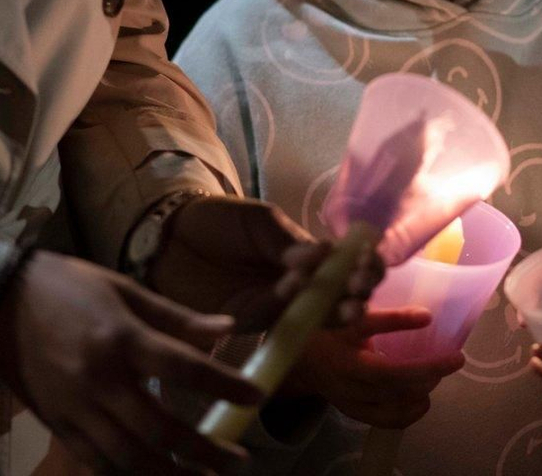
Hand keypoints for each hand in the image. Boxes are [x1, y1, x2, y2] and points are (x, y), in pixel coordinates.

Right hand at [0, 250, 260, 474]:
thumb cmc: (68, 286)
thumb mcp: (126, 288)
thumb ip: (177, 316)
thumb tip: (227, 328)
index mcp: (121, 338)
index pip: (184, 368)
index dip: (224, 386)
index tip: (256, 398)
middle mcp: (100, 380)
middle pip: (160, 429)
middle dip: (203, 452)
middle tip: (237, 461)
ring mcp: (76, 408)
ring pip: (129, 457)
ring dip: (169, 474)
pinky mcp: (57, 424)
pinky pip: (98, 460)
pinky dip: (127, 472)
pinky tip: (154, 475)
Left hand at [144, 197, 382, 330]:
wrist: (171, 234)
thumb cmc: (221, 221)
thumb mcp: (261, 221)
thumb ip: (289, 241)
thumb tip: (322, 255)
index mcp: (308, 258)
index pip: (347, 268)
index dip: (365, 267)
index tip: (370, 260)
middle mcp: (298, 287)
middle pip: (339, 300)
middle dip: (357, 295)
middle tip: (360, 284)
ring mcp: (274, 306)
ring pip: (314, 316)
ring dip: (332, 306)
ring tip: (343, 294)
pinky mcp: (247, 320)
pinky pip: (276, 316)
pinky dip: (289, 301)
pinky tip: (294, 283)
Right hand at [283, 307, 465, 427]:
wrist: (299, 362)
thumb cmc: (330, 329)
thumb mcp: (348, 311)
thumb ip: (379, 311)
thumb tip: (422, 306)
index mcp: (341, 335)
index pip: (370, 326)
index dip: (399, 321)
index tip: (428, 316)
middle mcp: (344, 367)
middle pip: (389, 374)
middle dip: (428, 369)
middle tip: (455, 359)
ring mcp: (347, 394)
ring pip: (390, 399)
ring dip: (421, 389)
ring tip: (438, 376)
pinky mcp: (352, 411)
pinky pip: (384, 419)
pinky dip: (409, 413)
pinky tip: (424, 400)